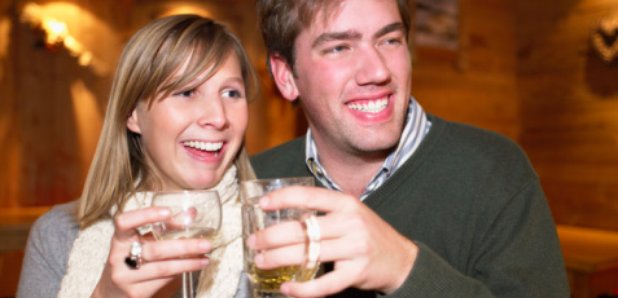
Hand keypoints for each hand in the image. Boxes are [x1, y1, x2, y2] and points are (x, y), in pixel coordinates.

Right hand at [91, 207, 211, 297]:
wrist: (111, 294)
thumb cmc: (130, 259)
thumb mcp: (140, 242)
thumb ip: (164, 227)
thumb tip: (191, 212)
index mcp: (119, 239)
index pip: (124, 222)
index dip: (145, 215)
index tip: (168, 212)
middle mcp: (118, 258)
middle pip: (154, 250)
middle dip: (184, 246)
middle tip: (206, 243)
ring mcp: (126, 277)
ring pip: (162, 268)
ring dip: (188, 262)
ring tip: (205, 258)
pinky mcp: (136, 292)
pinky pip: (163, 280)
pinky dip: (181, 271)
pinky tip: (195, 265)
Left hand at [247, 186, 417, 296]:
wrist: (400, 259)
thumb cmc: (368, 234)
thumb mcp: (350, 213)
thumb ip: (323, 211)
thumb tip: (282, 213)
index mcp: (346, 203)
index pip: (308, 196)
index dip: (282, 198)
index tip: (261, 203)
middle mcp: (350, 223)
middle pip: (302, 229)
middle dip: (271, 236)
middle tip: (254, 241)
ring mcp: (354, 249)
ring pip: (308, 254)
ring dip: (278, 259)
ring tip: (261, 261)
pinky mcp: (356, 273)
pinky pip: (324, 284)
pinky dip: (303, 289)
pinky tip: (287, 288)